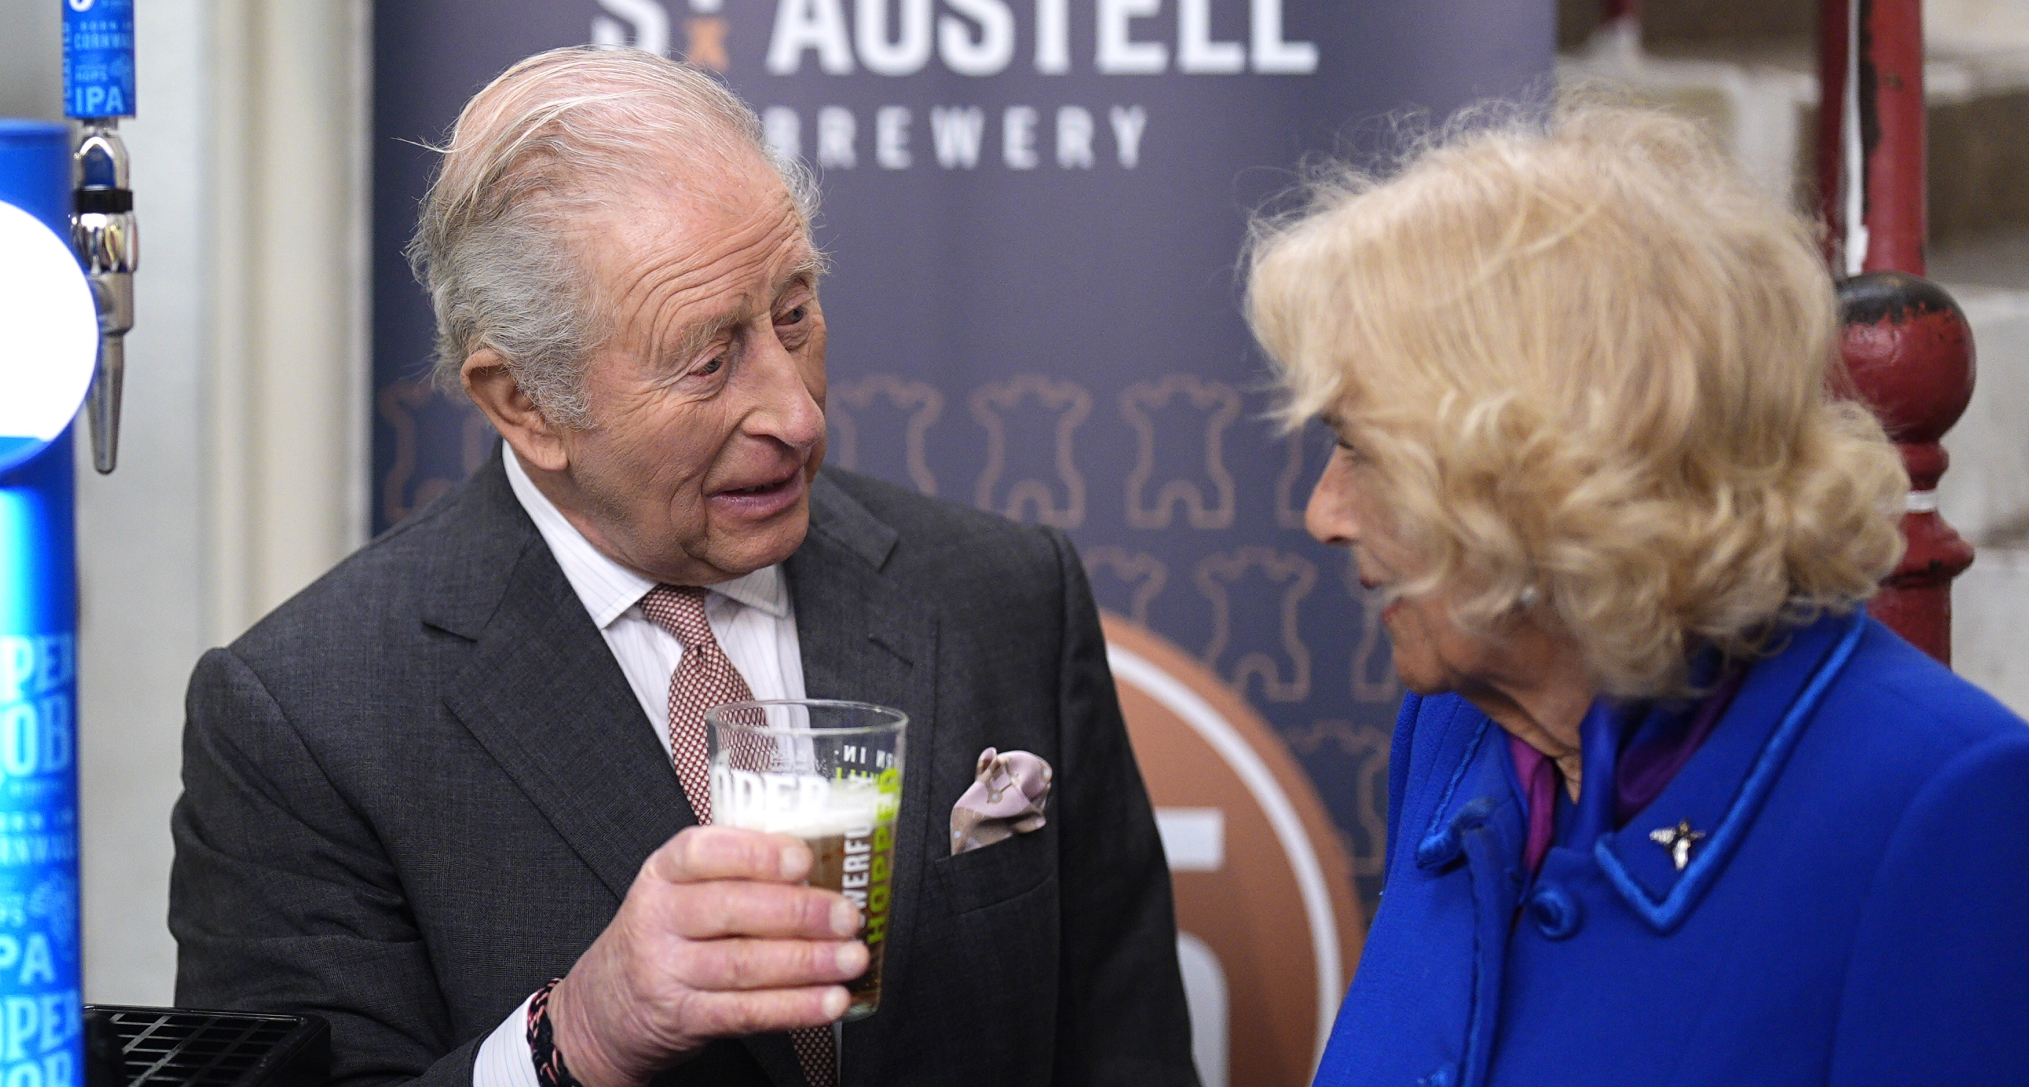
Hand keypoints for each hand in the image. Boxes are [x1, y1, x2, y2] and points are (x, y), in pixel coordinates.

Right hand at [547, 826, 867, 1086]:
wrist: (604, 1007)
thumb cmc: (664, 936)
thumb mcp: (679, 891)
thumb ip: (736, 873)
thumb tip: (824, 864)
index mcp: (664, 873)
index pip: (703, 852)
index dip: (755, 854)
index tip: (802, 858)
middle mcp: (659, 918)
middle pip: (731, 909)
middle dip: (799, 912)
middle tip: (847, 915)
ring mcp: (667, 970)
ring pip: (743, 964)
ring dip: (808, 962)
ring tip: (851, 958)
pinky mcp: (682, 1018)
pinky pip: (745, 1012)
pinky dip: (794, 1008)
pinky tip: (830, 1001)